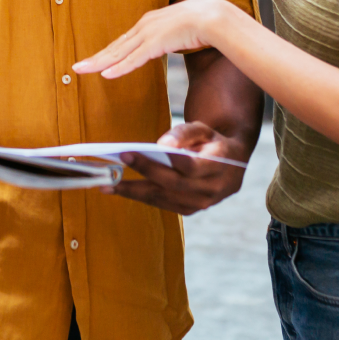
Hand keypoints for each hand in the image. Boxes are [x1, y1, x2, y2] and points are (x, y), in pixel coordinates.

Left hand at [73, 0, 230, 79]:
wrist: (215, 16)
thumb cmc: (205, 21)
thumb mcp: (183, 28)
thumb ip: (175, 34)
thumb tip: (178, 40)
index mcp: (151, 22)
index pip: (125, 41)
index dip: (109, 52)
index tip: (97, 60)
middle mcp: (145, 26)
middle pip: (116, 46)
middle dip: (95, 57)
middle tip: (77, 67)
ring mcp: (149, 34)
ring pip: (118, 52)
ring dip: (98, 63)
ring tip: (81, 70)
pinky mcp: (156, 43)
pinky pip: (134, 59)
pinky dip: (119, 68)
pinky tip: (106, 75)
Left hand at [106, 122, 248, 215]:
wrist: (232, 163)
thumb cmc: (212, 141)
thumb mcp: (203, 129)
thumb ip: (184, 133)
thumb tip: (162, 145)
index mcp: (219, 165)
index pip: (186, 165)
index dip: (157, 161)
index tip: (129, 152)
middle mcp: (212, 189)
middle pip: (171, 184)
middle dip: (142, 173)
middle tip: (115, 166)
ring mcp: (202, 203)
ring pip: (164, 198)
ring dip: (134, 192)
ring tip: (107, 184)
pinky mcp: (191, 210)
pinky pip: (163, 204)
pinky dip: (142, 197)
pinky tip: (122, 190)